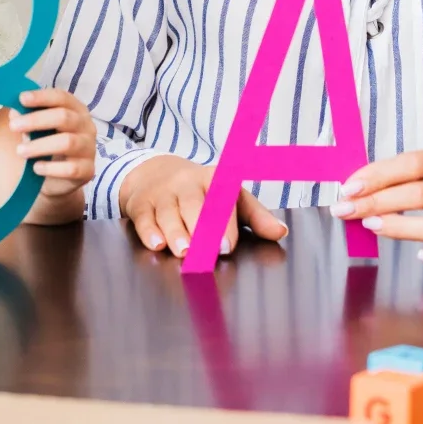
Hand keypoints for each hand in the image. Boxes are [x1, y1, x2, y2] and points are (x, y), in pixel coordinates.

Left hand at [9, 88, 95, 197]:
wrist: (58, 178)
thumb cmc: (47, 144)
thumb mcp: (36, 129)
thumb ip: (26, 119)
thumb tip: (15, 111)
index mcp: (75, 109)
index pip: (61, 97)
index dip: (42, 97)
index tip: (21, 99)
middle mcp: (86, 126)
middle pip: (64, 117)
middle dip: (36, 120)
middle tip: (13, 126)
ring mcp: (89, 148)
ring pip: (67, 142)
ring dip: (40, 145)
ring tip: (20, 150)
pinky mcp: (88, 170)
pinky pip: (71, 168)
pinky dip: (51, 168)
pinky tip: (36, 168)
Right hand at [119, 153, 288, 257]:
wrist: (154, 172)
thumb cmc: (201, 193)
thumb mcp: (231, 198)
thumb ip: (256, 216)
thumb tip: (280, 232)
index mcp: (215, 180)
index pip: (221, 198)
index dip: (224, 222)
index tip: (226, 246)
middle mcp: (187, 183)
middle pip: (193, 203)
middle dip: (199, 227)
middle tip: (204, 251)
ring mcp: (162, 193)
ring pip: (168, 212)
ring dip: (175, 232)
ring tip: (182, 251)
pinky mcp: (141, 203)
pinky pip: (144, 217)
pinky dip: (148, 230)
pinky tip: (155, 244)